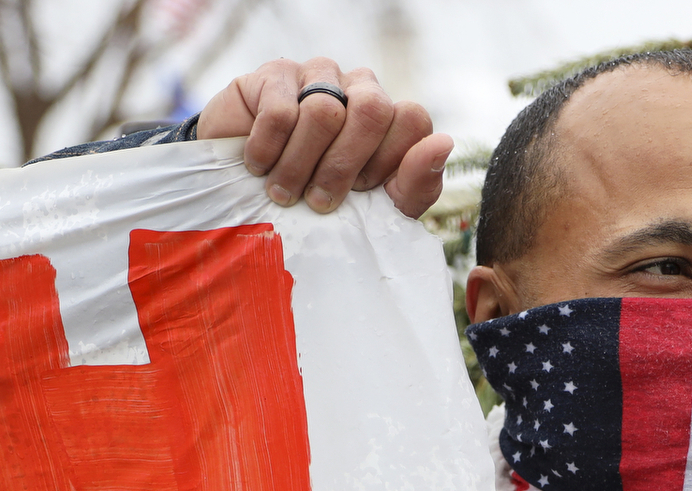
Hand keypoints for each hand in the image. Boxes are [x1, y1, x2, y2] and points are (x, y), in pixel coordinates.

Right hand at [195, 57, 452, 218]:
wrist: (247, 203)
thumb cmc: (316, 208)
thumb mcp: (374, 215)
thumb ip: (414, 186)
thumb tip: (444, 142)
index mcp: (390, 120)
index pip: (412, 118)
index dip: (387, 162)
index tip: (360, 194)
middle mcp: (359, 89)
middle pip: (373, 109)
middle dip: (343, 167)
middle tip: (318, 202)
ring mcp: (318, 76)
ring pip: (325, 111)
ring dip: (299, 166)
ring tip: (282, 192)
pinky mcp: (274, 74)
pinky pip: (281, 109)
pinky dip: (268, 150)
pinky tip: (258, 166)